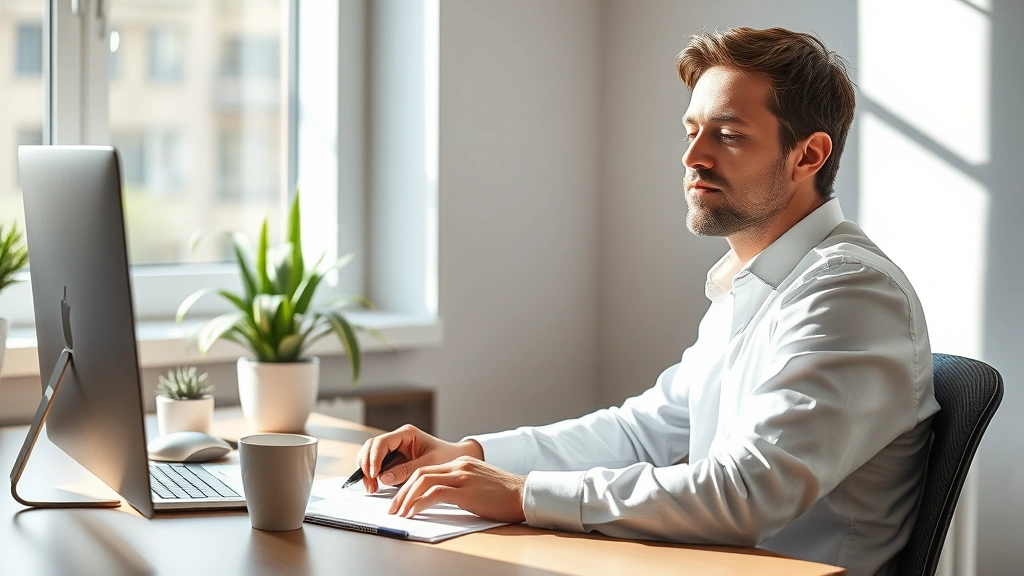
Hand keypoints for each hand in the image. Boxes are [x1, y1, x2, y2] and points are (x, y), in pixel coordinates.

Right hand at [356, 424, 482, 492]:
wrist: (457, 459)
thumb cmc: (447, 457)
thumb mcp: (429, 464)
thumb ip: (407, 470)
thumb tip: (384, 478)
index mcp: (407, 434)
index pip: (382, 442)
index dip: (374, 458)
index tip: (374, 474)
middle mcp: (398, 439)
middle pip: (371, 447)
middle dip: (366, 465)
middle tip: (369, 484)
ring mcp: (395, 449)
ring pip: (370, 455)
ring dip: (367, 471)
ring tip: (371, 487)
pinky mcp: (394, 459)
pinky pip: (377, 464)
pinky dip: (373, 474)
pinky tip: (375, 486)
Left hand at [387, 456, 526, 522]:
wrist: (523, 494)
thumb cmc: (503, 496)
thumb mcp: (478, 484)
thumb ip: (459, 486)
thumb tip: (437, 500)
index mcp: (461, 463)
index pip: (427, 469)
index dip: (409, 484)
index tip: (401, 499)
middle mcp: (459, 465)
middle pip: (420, 473)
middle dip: (402, 491)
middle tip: (393, 508)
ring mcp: (462, 476)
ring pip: (423, 481)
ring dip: (407, 498)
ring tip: (399, 513)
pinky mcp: (466, 490)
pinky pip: (434, 494)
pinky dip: (420, 503)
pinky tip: (413, 513)